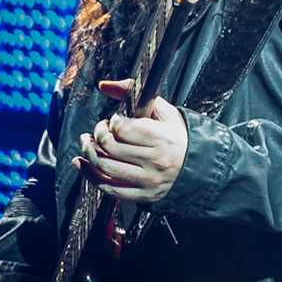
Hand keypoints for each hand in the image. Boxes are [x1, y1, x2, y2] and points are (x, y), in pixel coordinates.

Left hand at [75, 79, 188, 204]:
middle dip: (97, 134)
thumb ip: (133, 92)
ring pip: (105, 167)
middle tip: (99, 130)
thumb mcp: (163, 111)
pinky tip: (82, 164)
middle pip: (109, 147)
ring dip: (89, 153)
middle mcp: (155, 162)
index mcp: (162, 138)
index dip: (112, 121)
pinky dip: (90, 176)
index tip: (115, 120)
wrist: (199, 167)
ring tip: (88, 143)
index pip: (122, 129)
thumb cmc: (179, 137)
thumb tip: (104, 85)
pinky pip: (109, 189)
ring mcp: (148, 181)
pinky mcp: (143, 196)